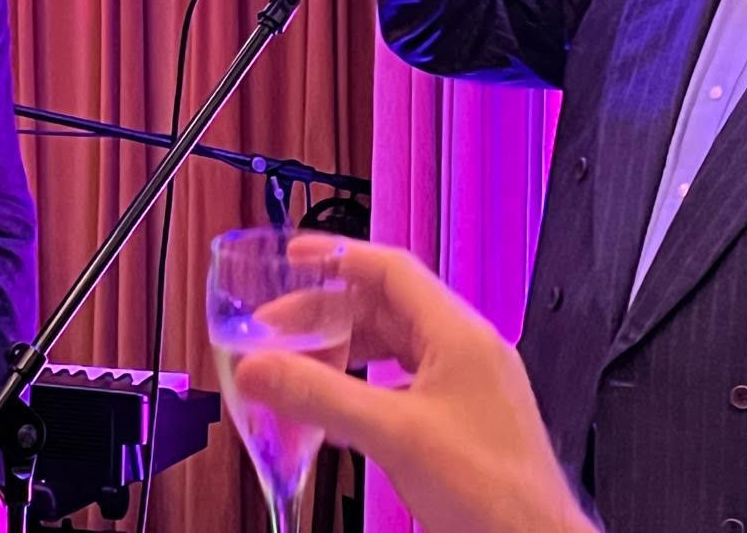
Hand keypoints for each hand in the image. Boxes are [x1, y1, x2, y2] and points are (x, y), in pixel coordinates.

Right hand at [233, 238, 591, 532]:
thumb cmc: (489, 491)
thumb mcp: (393, 435)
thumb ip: (321, 397)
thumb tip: (257, 368)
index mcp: (458, 333)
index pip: (392, 270)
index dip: (339, 256)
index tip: (294, 256)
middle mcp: (466, 348)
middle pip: (386, 307)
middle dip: (327, 314)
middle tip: (276, 330)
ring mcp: (466, 383)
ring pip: (392, 345)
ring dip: (343, 350)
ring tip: (297, 366)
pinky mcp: (461, 416)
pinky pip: (402, 381)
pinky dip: (363, 383)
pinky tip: (335, 404)